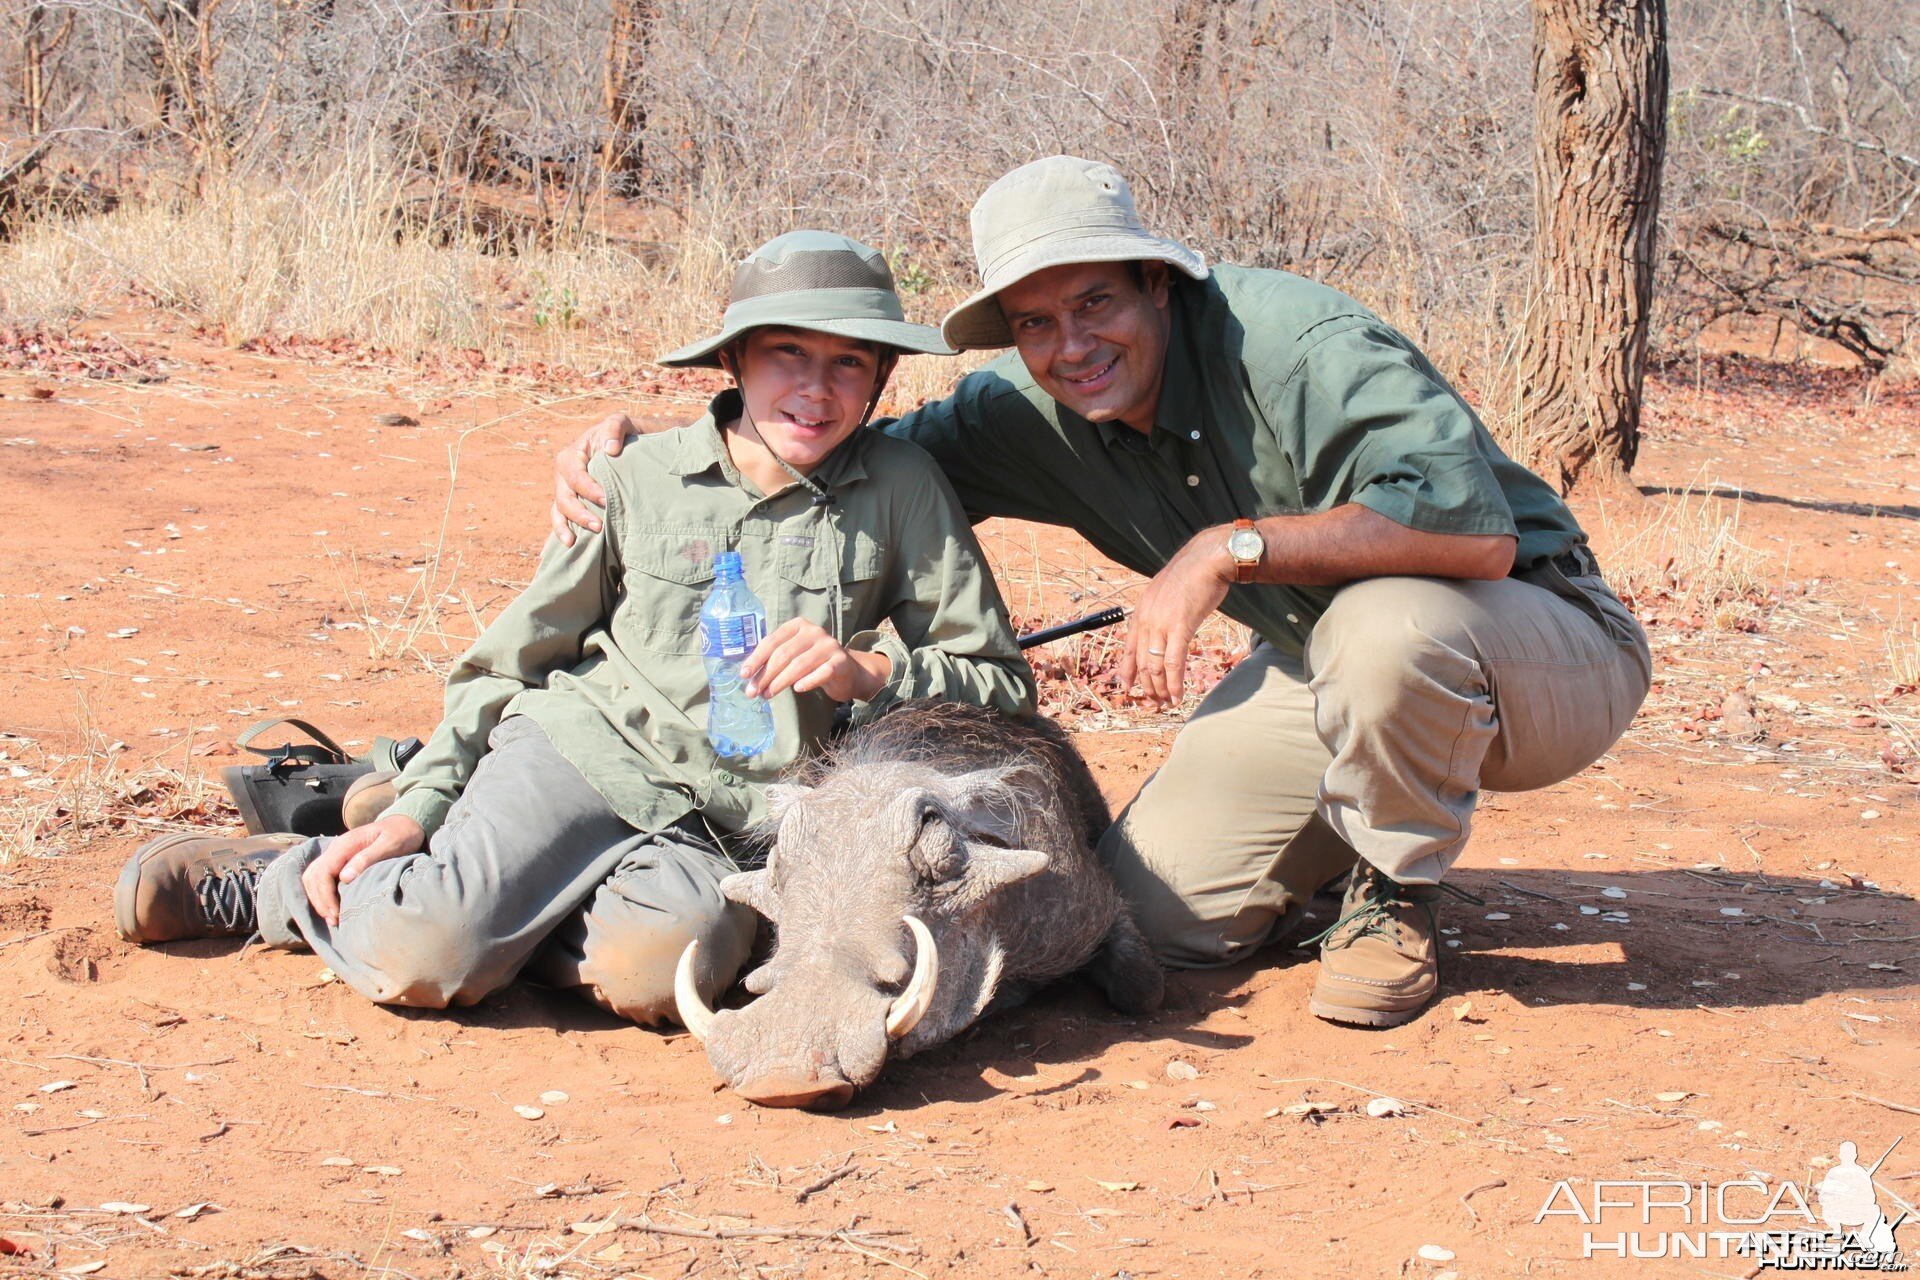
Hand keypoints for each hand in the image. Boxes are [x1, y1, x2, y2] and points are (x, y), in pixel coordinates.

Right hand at [302, 814, 425, 927]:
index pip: (323, 872)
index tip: (336, 913)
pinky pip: (323, 878)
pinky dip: (322, 893)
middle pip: (313, 876)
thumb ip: (367, 858)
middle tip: (333, 920)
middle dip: (320, 900)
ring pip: (314, 877)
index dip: (325, 895)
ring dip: (319, 898)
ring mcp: (337, 854)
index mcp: (345, 844)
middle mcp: (336, 849)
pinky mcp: (341, 861)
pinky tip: (332, 907)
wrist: (406, 823)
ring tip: (332, 918)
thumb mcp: (390, 844)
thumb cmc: (401, 834)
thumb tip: (344, 877)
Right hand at [550, 413, 640, 545]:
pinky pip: (561, 518)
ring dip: (566, 526)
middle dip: (579, 513)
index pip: (575, 474)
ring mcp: (565, 489)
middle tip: (599, 526)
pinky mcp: (573, 502)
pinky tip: (569, 545)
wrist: (626, 443)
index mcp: (572, 455)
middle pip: (564, 496)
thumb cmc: (621, 433)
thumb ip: (614, 429)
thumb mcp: (620, 422)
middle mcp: (564, 473)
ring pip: (559, 510)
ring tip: (575, 541)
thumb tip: (611, 450)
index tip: (606, 500)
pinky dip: (561, 531)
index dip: (588, 488)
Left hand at [740, 619, 890, 702]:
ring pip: (799, 664)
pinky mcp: (841, 662)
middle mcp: (814, 632)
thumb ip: (773, 659)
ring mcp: (829, 645)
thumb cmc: (813, 663)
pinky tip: (797, 689)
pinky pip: (822, 672)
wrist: (847, 671)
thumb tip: (748, 676)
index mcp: (798, 625)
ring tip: (768, 695)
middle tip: (753, 692)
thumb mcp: (793, 654)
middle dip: (766, 674)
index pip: (772, 641)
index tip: (744, 675)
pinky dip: (808, 681)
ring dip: (780, 682)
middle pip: (784, 654)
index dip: (756, 659)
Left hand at [1116, 528, 1233, 705]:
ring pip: (1155, 666)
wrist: (1208, 559)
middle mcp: (1146, 619)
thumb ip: (1161, 611)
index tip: (1128, 687)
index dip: (1128, 671)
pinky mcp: (1181, 627)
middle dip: (1147, 686)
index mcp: (1141, 612)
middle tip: (1155, 702)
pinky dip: (1174, 683)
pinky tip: (1177, 695)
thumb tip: (1164, 627)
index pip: (1129, 648)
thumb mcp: (1167, 594)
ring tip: (1167, 703)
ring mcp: (1161, 623)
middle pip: (1142, 662)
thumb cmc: (1192, 576)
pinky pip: (1174, 662)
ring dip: (1160, 689)